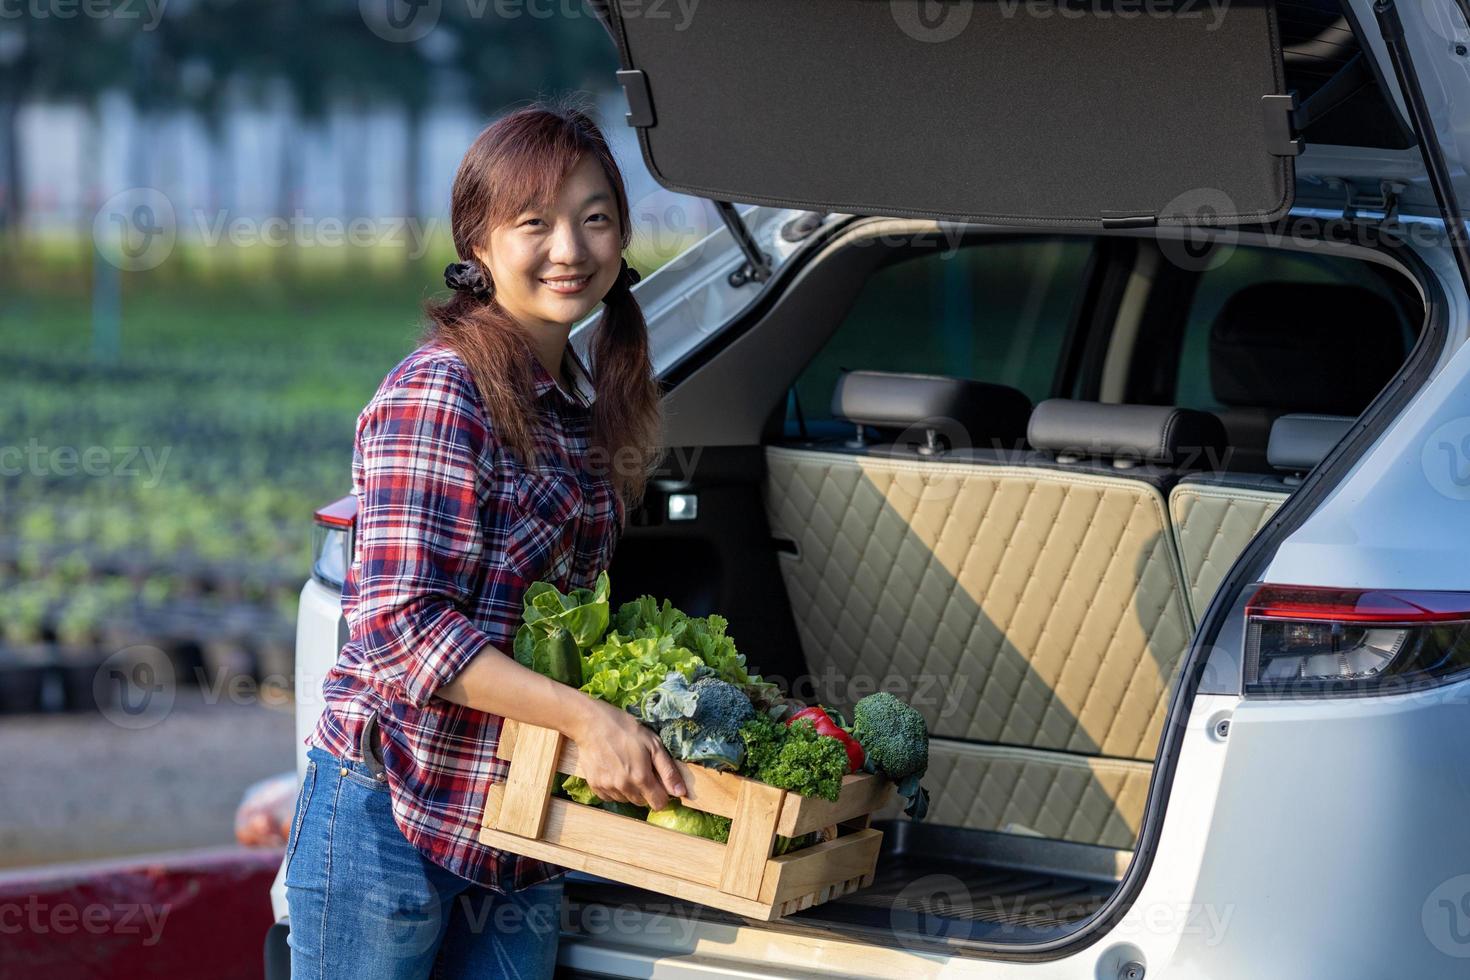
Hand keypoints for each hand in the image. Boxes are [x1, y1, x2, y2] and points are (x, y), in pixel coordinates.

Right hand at [571, 699, 685, 810]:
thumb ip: (668, 771)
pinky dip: (615, 788)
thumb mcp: (654, 744)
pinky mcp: (594, 786)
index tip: (659, 782)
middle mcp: (624, 787)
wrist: (592, 723)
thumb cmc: (626, 729)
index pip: (659, 804)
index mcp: (641, 778)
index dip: (663, 794)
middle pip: (642, 802)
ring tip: (627, 767)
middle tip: (642, 769)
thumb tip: (681, 793)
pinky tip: (614, 770)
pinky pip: (610, 796)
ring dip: (630, 790)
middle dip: (646, 790)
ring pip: (626, 799)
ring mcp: (607, 787)